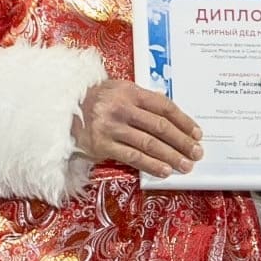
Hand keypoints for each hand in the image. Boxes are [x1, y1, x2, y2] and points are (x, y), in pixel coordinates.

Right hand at [72, 80, 202, 176]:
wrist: (64, 110)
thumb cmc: (97, 100)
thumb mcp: (119, 90)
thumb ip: (143, 99)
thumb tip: (171, 114)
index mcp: (130, 92)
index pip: (164, 107)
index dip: (184, 121)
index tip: (196, 133)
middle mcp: (122, 108)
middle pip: (160, 127)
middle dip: (182, 142)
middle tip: (196, 152)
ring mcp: (112, 127)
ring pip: (149, 144)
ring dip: (171, 156)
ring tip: (185, 165)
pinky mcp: (103, 145)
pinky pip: (133, 157)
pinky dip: (151, 165)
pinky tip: (164, 171)